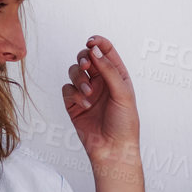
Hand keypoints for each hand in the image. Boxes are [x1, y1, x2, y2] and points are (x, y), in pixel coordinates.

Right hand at [62, 35, 139, 167]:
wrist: (113, 149)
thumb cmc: (124, 123)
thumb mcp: (122, 93)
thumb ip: (108, 70)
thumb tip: (95, 50)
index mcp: (116, 75)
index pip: (105, 51)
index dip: (98, 43)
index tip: (91, 42)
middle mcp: (101, 81)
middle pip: (86, 58)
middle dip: (83, 58)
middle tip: (86, 65)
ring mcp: (86, 92)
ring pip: (74, 72)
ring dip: (79, 78)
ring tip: (88, 92)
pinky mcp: (74, 104)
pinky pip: (67, 89)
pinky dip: (74, 94)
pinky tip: (85, 104)